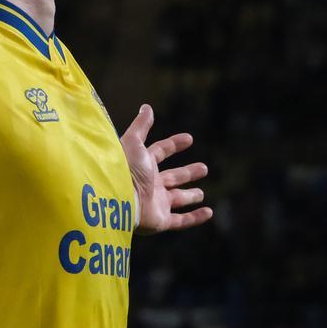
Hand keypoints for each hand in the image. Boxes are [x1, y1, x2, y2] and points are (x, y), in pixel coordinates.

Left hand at [120, 104, 212, 234]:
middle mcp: (149, 184)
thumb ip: (141, 125)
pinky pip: (181, 220)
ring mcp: (155, 203)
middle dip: (187, 173)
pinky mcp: (160, 220)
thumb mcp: (133, 142)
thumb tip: (147, 107)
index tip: (189, 138)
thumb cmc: (124, 168)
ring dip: (190, 196)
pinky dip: (195, 217)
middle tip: (204, 168)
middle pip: (172, 177)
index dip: (174, 144)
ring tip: (201, 193)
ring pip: (176, 199)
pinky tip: (209, 212)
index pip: (160, 152)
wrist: (117, 198)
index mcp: (142, 165)